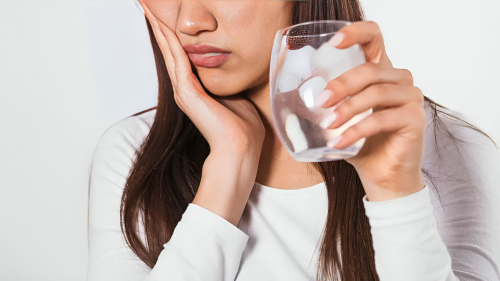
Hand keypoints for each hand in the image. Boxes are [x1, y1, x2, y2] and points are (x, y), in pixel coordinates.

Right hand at [140, 1, 264, 154]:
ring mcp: (184, 90)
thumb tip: (235, 69)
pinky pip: (177, 60)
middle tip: (147, 4)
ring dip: (159, 28)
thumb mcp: (235, 95)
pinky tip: (162, 24)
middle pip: (169, 49)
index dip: (172, 33)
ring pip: (169, 51)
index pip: (180, 54)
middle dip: (160, 25)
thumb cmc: (242, 127)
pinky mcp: (187, 93)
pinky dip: (168, 41)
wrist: (240, 148)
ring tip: (149, 9)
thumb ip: (227, 82)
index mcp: (195, 88)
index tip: (166, 14)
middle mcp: (185, 88)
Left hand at [319, 21, 424, 201]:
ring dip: (348, 108)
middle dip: (342, 84)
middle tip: (321, 101)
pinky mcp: (415, 119)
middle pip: (371, 69)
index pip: (374, 39)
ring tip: (328, 125)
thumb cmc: (360, 144)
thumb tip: (294, 91)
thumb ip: (324, 102)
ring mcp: (410, 98)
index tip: (333, 42)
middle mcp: (399, 80)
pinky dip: (357, 130)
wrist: (382, 177)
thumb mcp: (338, 118)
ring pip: (377, 92)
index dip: (356, 33)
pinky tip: (339, 142)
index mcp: (380, 72)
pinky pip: (383, 119)